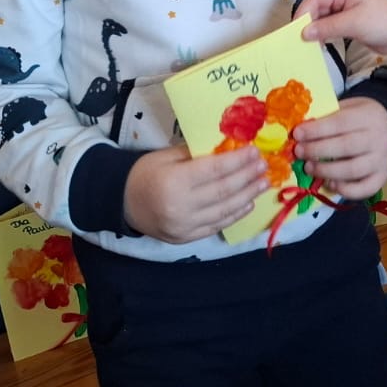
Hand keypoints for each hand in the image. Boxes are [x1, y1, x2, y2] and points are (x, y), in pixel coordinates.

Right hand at [122, 145, 268, 243]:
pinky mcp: (186, 238)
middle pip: (223, 191)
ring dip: (247, 196)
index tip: (255, 152)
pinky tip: (247, 203)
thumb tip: (229, 148)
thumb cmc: (145, 173)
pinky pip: (216, 226)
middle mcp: (181, 206)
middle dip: (247, 177)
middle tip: (264, 166)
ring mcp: (184, 226)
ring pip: (224, 210)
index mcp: (175, 181)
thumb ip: (197, 154)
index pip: (214, 170)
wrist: (122, 203)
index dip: (238, 161)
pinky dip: (234, 215)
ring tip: (262, 184)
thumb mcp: (167, 156)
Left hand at [293, 97, 386, 199]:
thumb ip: (327, 118)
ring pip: (353, 170)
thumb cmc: (360, 115)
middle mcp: (378, 139)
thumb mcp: (347, 107)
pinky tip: (329, 183)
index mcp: (368, 117)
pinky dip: (345, 190)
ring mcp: (382, 160)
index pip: (339, 123)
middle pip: (346, 147)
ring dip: (326, 171)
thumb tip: (301, 132)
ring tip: (309, 168)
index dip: (316, 130)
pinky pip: (364, 189)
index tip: (297, 134)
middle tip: (299, 152)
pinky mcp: (382, 177)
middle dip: (317, 150)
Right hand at [298, 0, 386, 65]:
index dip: (304, 11)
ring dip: (313, 28)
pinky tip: (316, 44)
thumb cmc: (383, 23)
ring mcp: (344, 6)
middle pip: (316, 5)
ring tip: (304, 43)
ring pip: (320, 16)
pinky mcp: (346, 19)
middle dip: (307, 20)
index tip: (294, 29)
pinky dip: (321, 32)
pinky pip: (328, 24)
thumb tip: (303, 33)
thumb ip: (328, 27)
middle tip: (296, 38)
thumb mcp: (355, 23)